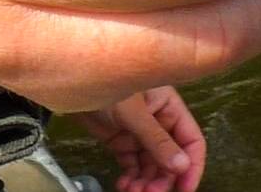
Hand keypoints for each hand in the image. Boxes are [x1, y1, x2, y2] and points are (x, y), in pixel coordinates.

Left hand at [74, 86, 206, 191]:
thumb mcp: (133, 112)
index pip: (191, 140)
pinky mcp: (121, 140)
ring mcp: (139, 132)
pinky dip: (130, 178)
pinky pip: (132, 164)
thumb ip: (157, 140)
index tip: (185, 189)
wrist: (68, 78)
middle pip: (170, 158)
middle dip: (162, 178)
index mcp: (169, 106)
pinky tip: (123, 186)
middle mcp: (158, 120)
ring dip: (145, 182)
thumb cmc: (104, 80)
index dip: (192, 166)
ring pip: (150, 165)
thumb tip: (181, 166)